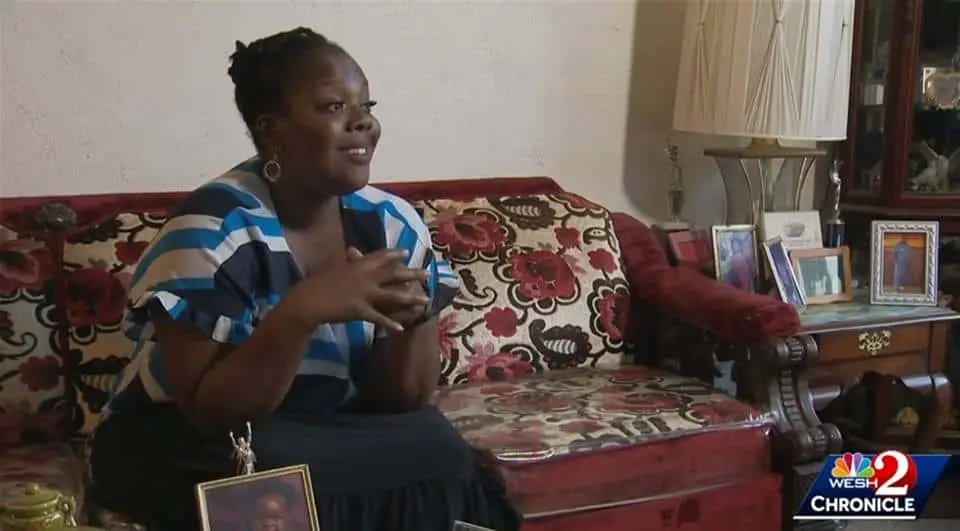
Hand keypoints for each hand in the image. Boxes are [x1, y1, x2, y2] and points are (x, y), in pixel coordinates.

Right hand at [288, 247, 428, 332]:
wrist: (307, 300)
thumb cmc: (317, 283)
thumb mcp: (334, 268)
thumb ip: (348, 262)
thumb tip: (353, 253)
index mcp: (357, 264)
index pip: (380, 257)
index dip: (394, 254)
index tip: (406, 252)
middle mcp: (364, 276)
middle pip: (393, 274)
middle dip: (412, 273)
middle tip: (428, 274)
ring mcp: (364, 293)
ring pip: (392, 296)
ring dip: (410, 299)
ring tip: (425, 301)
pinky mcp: (360, 310)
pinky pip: (378, 317)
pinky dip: (389, 324)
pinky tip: (401, 329)